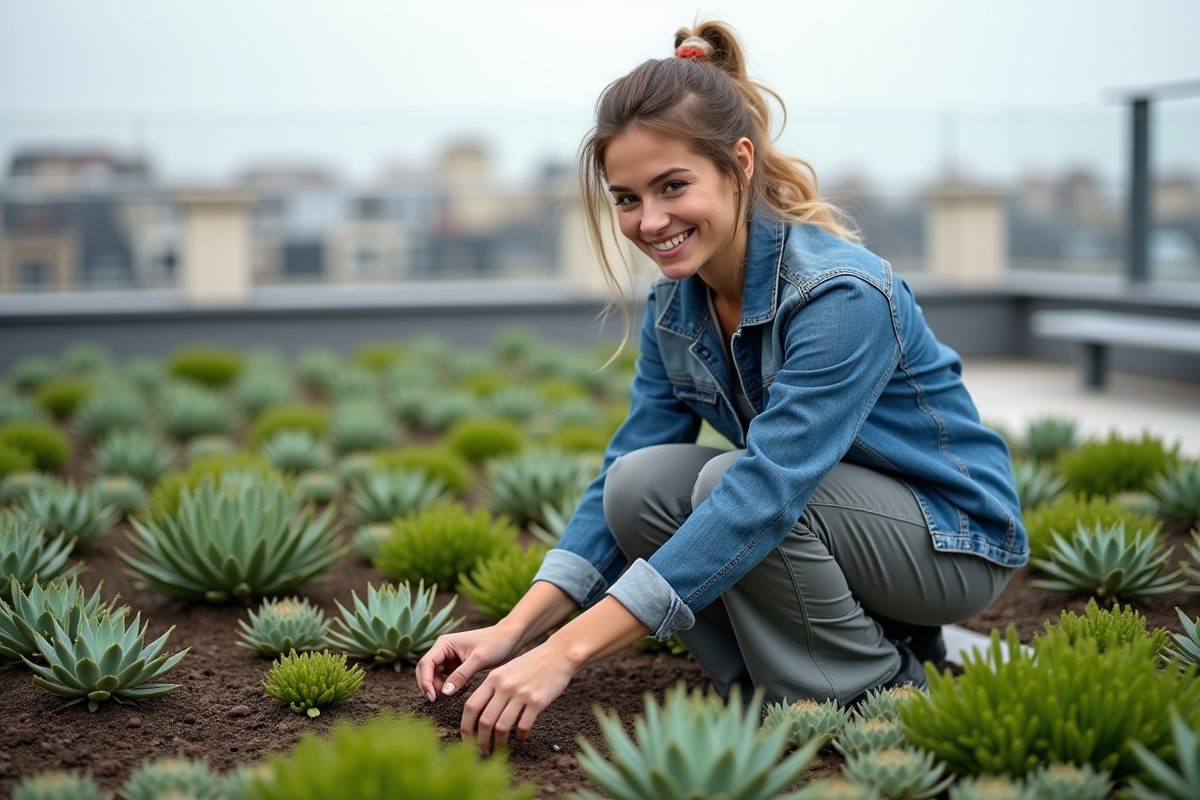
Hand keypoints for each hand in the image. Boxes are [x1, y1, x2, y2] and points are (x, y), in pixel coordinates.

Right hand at [415, 625, 520, 701]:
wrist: (510, 639)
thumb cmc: (496, 643)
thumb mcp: (479, 659)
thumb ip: (461, 675)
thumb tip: (444, 692)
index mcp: (444, 643)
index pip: (426, 663)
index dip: (425, 681)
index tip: (432, 696)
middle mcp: (443, 650)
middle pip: (426, 670)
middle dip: (428, 685)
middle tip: (436, 701)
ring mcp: (449, 658)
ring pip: (434, 676)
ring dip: (436, 687)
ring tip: (446, 697)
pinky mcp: (456, 666)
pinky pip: (444, 679)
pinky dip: (445, 687)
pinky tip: (453, 693)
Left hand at [460, 641, 577, 755]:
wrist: (557, 655)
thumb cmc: (531, 664)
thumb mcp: (505, 670)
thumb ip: (492, 688)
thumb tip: (478, 713)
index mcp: (493, 679)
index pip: (471, 706)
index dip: (465, 727)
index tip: (466, 740)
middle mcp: (504, 686)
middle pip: (484, 721)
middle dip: (481, 742)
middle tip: (482, 752)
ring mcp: (521, 694)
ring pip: (502, 727)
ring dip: (499, 743)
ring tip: (499, 749)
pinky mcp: (537, 701)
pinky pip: (523, 725)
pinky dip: (520, 736)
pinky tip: (520, 738)